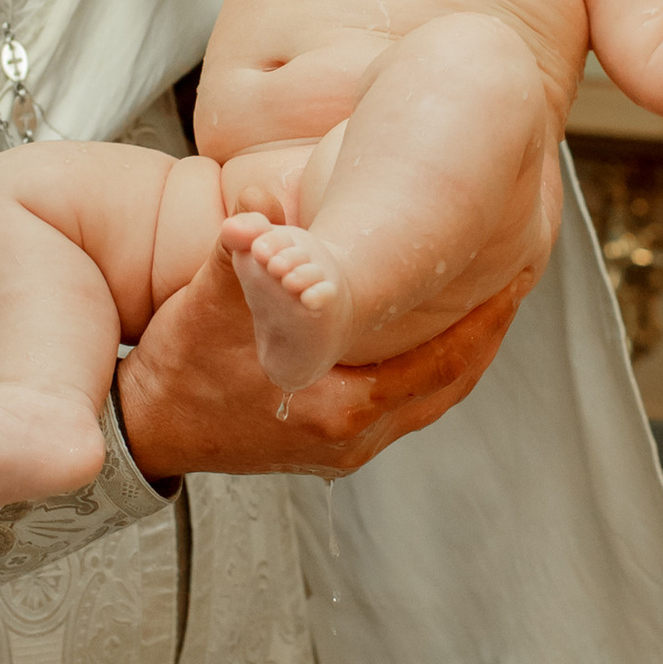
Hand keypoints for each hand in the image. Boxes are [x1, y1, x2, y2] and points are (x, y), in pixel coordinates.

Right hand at [116, 235, 527, 482]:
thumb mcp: (208, 309)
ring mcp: (343, 448)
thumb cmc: (180, 376)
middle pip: (449, 383)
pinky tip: (426, 337)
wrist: (145, 430)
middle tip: (512, 281)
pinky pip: (402, 404)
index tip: (517, 275)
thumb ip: (240, 260)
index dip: (485, 318)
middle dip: (483, 332)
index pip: (442, 362)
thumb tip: (254, 215)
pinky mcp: (330, 445)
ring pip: (428, 397)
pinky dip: (424, 370)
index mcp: (341, 408)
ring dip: (457, 352)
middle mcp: (352, 438)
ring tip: (483, 304)